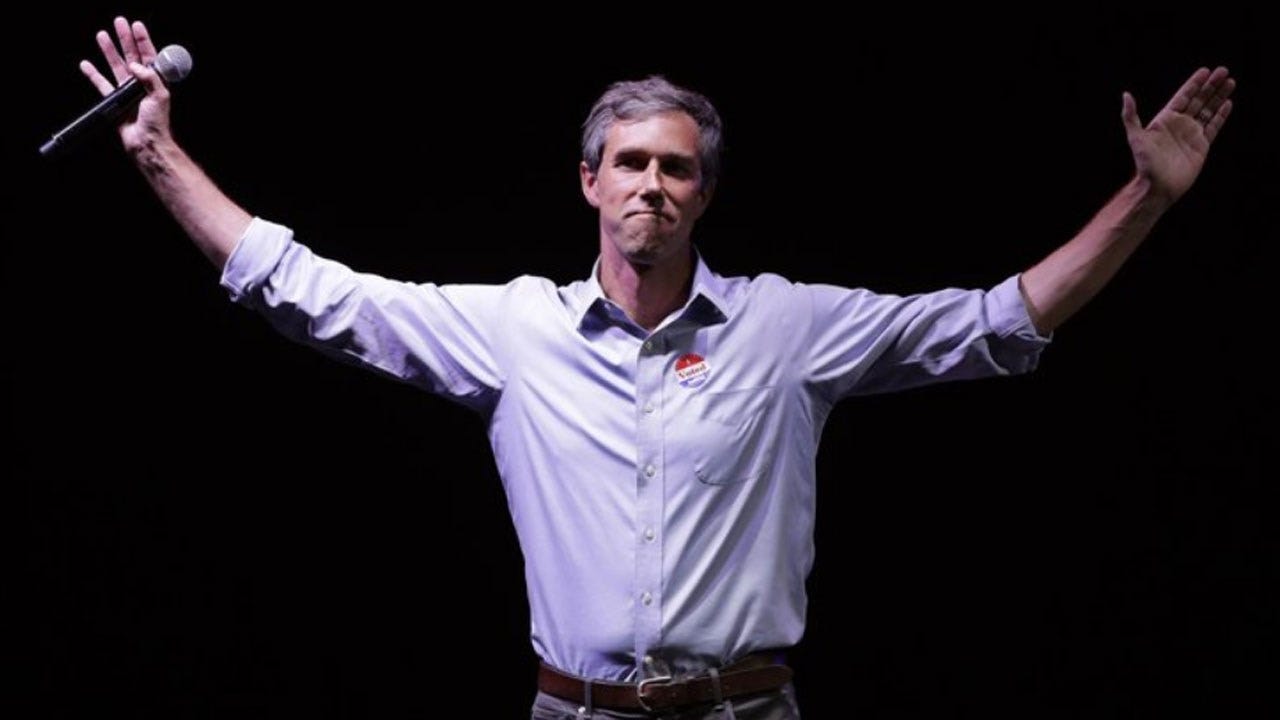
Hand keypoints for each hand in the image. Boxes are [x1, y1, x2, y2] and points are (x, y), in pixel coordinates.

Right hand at [78, 16, 171, 154]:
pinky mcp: (115, 101)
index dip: (143, 41)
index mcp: (155, 82)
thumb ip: (150, 79)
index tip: (136, 26)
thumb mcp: (160, 97)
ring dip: (109, 51)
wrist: (146, 143)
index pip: (149, 56)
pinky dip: (93, 74)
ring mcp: (127, 92)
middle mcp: (141, 85)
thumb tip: (136, 65)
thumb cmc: (157, 123)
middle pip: (131, 56)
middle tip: (118, 22)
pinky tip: (86, 64)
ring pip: (116, 66)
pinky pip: (102, 84)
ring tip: (101, 35)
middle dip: (125, 39)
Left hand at [1122, 66, 1234, 203]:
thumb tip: (1126, 95)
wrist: (1158, 186)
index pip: (1183, 96)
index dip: (1194, 84)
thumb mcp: (1136, 137)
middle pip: (1198, 100)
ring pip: (1208, 110)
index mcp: (1165, 119)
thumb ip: (1131, 116)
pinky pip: (1214, 126)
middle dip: (1210, 86)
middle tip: (1223, 70)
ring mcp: (1191, 134)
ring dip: (1218, 96)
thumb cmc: (1145, 163)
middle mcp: (1180, 125)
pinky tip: (1228, 103)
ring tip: (1230, 81)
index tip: (1205, 70)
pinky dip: (1221, 115)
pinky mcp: (1201, 146)